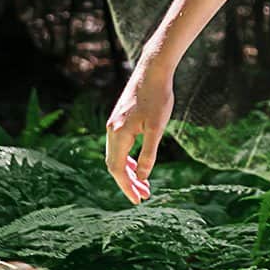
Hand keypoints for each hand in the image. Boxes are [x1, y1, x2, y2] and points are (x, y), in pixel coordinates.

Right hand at [105, 57, 175, 204]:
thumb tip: (142, 178)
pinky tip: (136, 165)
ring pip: (115, 156)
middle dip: (128, 182)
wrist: (153, 70)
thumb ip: (148, 154)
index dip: (127, 186)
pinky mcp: (119, 119)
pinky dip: (126, 159)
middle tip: (144, 196)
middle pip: (114, 165)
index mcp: (118, 134)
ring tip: (142, 185)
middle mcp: (111, 130)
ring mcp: (114, 124)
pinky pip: (118, 146)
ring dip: (127, 172)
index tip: (139, 199)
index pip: (117, 169)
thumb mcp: (157, 128)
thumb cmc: (158, 97)